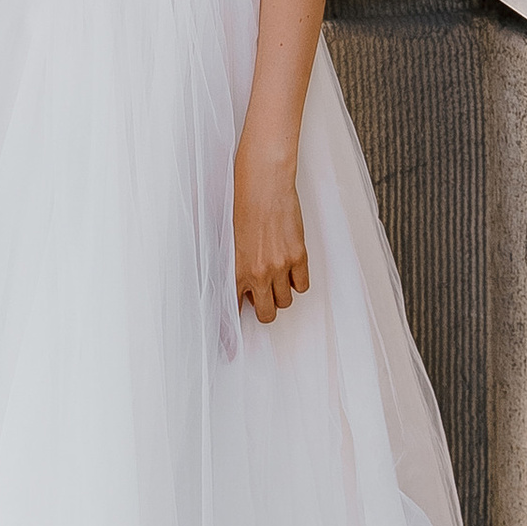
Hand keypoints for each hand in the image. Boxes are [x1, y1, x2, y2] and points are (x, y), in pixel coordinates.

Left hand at [234, 148, 309, 326]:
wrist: (262, 182)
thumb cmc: (239, 204)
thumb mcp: (223, 239)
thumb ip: (228, 267)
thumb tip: (231, 288)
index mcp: (234, 270)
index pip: (232, 312)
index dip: (232, 329)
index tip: (230, 344)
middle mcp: (257, 273)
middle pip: (266, 314)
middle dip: (263, 308)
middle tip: (261, 295)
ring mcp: (279, 266)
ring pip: (285, 302)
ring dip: (280, 293)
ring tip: (275, 275)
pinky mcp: (298, 256)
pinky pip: (303, 285)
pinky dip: (297, 281)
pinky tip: (289, 267)